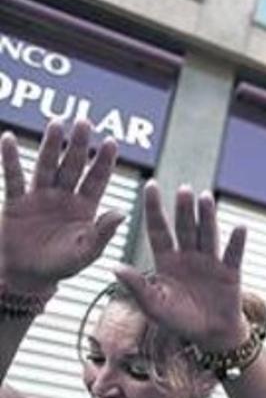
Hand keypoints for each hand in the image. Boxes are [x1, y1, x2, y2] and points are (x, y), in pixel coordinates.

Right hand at [0, 120, 123, 291]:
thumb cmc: (60, 267)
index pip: (97, 179)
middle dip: (79, 144)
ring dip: (51, 144)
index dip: (104, 161)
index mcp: (85, 208)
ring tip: (56, 122)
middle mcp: (64, 197)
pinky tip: (8, 138)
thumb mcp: (85, 253)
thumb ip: (103, 233)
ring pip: (46, 166)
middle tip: (85, 121)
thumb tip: (122, 213)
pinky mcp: (15, 202)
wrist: (26, 277)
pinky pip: (13, 178)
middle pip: (73, 165)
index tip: (112, 141)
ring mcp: (39, 197)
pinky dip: (10, 159)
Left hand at [113, 182, 247, 350]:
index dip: (154, 209)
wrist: (209, 335)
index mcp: (167, 261)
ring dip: (207, 217)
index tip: (150, 185)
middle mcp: (188, 256)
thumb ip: (136, 286)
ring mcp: (210, 262)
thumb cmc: (178, 321)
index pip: (158, 230)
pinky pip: (232, 255)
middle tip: (183, 189)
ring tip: (205, 197)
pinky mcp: (230, 273)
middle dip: (183, 209)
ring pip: (207, 235)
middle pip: (185, 228)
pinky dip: (236, 242)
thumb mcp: (153, 305)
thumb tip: (114, 266)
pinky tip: (239, 227)